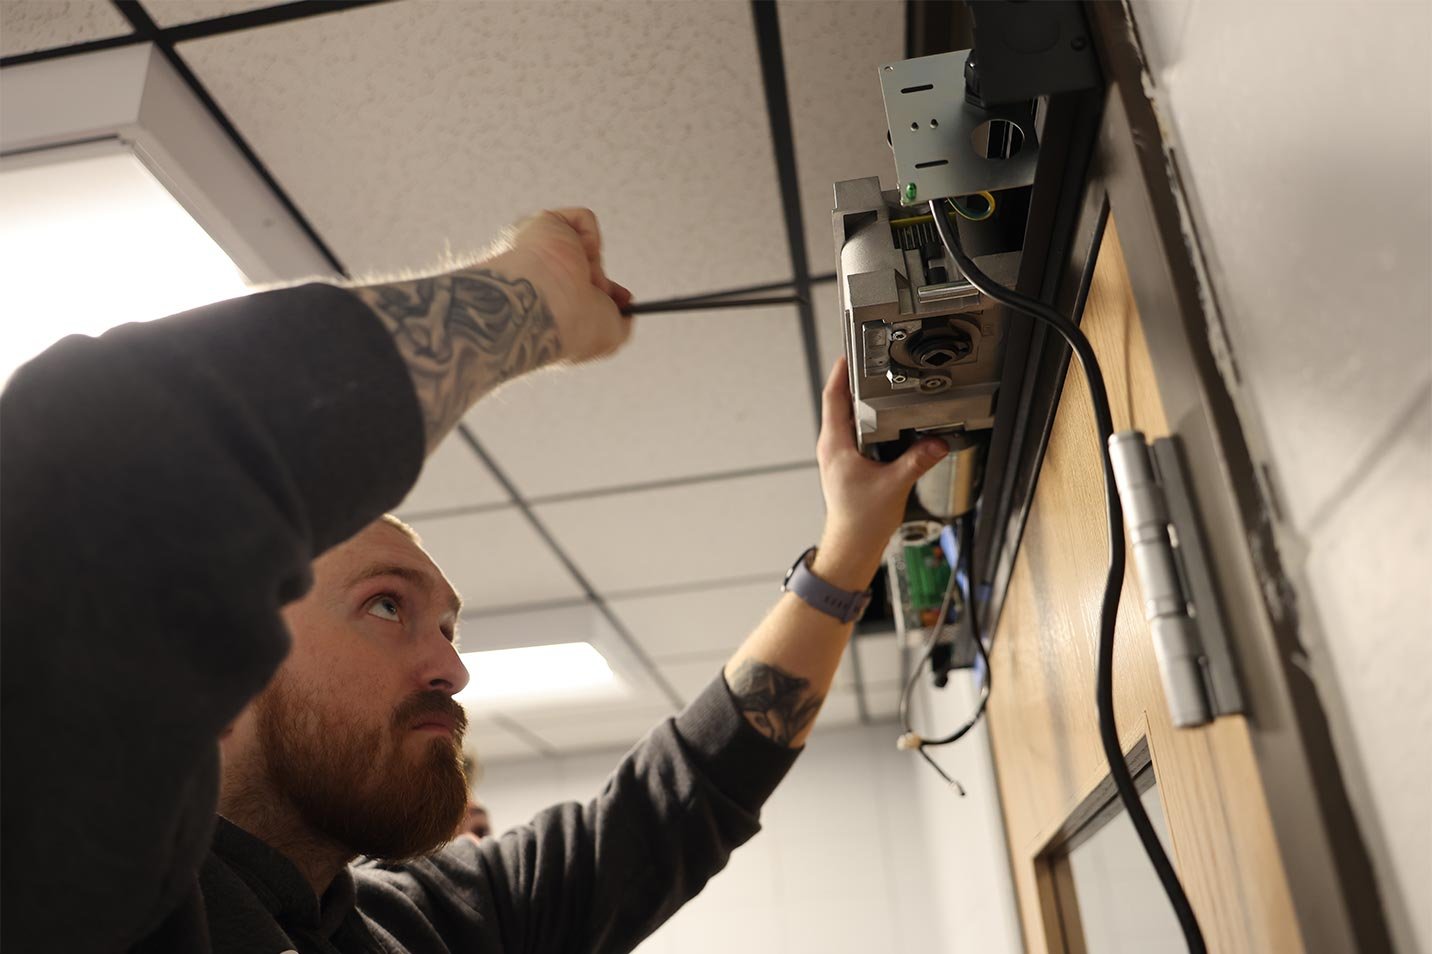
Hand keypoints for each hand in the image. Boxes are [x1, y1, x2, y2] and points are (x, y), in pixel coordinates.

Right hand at [494, 208, 633, 363]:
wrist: (544, 305)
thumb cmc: (570, 327)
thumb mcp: (604, 338)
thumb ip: (619, 324)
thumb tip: (626, 312)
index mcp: (539, 300)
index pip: (572, 288)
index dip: (599, 293)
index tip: (621, 300)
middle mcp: (534, 273)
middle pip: (578, 266)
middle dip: (598, 278)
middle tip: (605, 290)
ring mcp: (535, 245)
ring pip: (582, 246)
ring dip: (593, 264)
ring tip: (584, 280)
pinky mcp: (542, 221)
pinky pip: (582, 220)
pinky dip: (590, 237)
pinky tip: (575, 254)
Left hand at [813, 357, 947, 586]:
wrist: (853, 544)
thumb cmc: (861, 520)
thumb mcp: (894, 486)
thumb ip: (916, 462)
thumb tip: (936, 443)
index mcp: (836, 446)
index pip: (833, 398)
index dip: (840, 373)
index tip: (849, 354)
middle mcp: (832, 447)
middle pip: (838, 403)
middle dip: (853, 381)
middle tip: (869, 361)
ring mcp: (837, 455)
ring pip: (845, 418)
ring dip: (859, 401)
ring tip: (877, 383)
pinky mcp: (845, 464)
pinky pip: (852, 433)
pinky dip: (865, 420)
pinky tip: (882, 419)